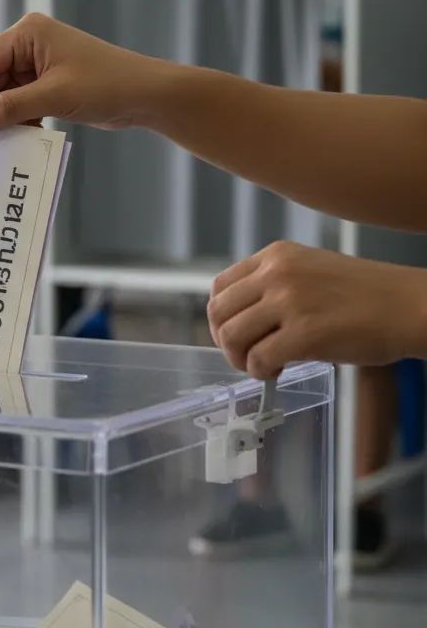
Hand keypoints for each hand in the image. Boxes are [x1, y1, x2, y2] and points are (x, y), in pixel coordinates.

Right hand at [0, 12, 169, 130]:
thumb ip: (9, 108)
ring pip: (4, 91)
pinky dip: (19, 117)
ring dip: (4, 114)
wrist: (147, 95)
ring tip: (8, 137)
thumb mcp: (53, 97)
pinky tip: (26, 133)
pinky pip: (20, 99)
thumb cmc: (106, 85)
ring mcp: (39, 63)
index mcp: (27, 33)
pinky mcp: (49, 82)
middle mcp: (29, 43)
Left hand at [207, 241, 426, 376]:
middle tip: (245, 356)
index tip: (235, 332)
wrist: (409, 305)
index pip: (221, 285)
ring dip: (240, 359)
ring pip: (231, 336)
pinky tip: (278, 372)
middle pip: (218, 312)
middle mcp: (276, 273)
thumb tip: (242, 319)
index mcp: (275, 255)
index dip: (221, 316)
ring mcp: (288, 301)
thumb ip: (274, 285)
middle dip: (225, 341)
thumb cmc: (366, 295)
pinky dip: (260, 372)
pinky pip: (258, 358)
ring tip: (263, 365)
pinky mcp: (304, 333)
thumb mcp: (310, 270)